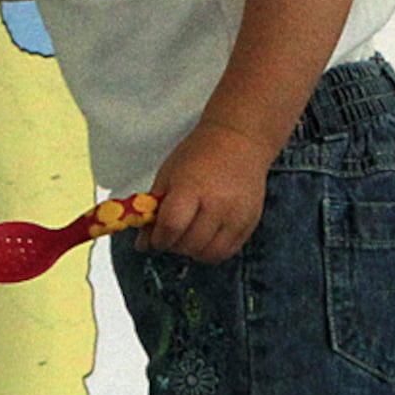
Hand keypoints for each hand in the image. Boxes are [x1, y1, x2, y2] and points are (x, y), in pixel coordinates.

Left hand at [144, 121, 276, 264]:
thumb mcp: (168, 175)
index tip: (155, 238)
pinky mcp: (250, 223)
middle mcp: (218, 204)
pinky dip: (212, 251)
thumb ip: (155, 210)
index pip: (170, 228)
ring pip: (209, 255)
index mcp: (192, 187)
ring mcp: (237, 215)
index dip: (158, 239)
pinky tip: (206, 235)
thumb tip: (143, 244)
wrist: (240, 140)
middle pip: (189, 245)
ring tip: (189, 235)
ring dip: (193, 251)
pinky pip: (228, 252)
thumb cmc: (200, 153)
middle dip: (174, 245)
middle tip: (171, 235)